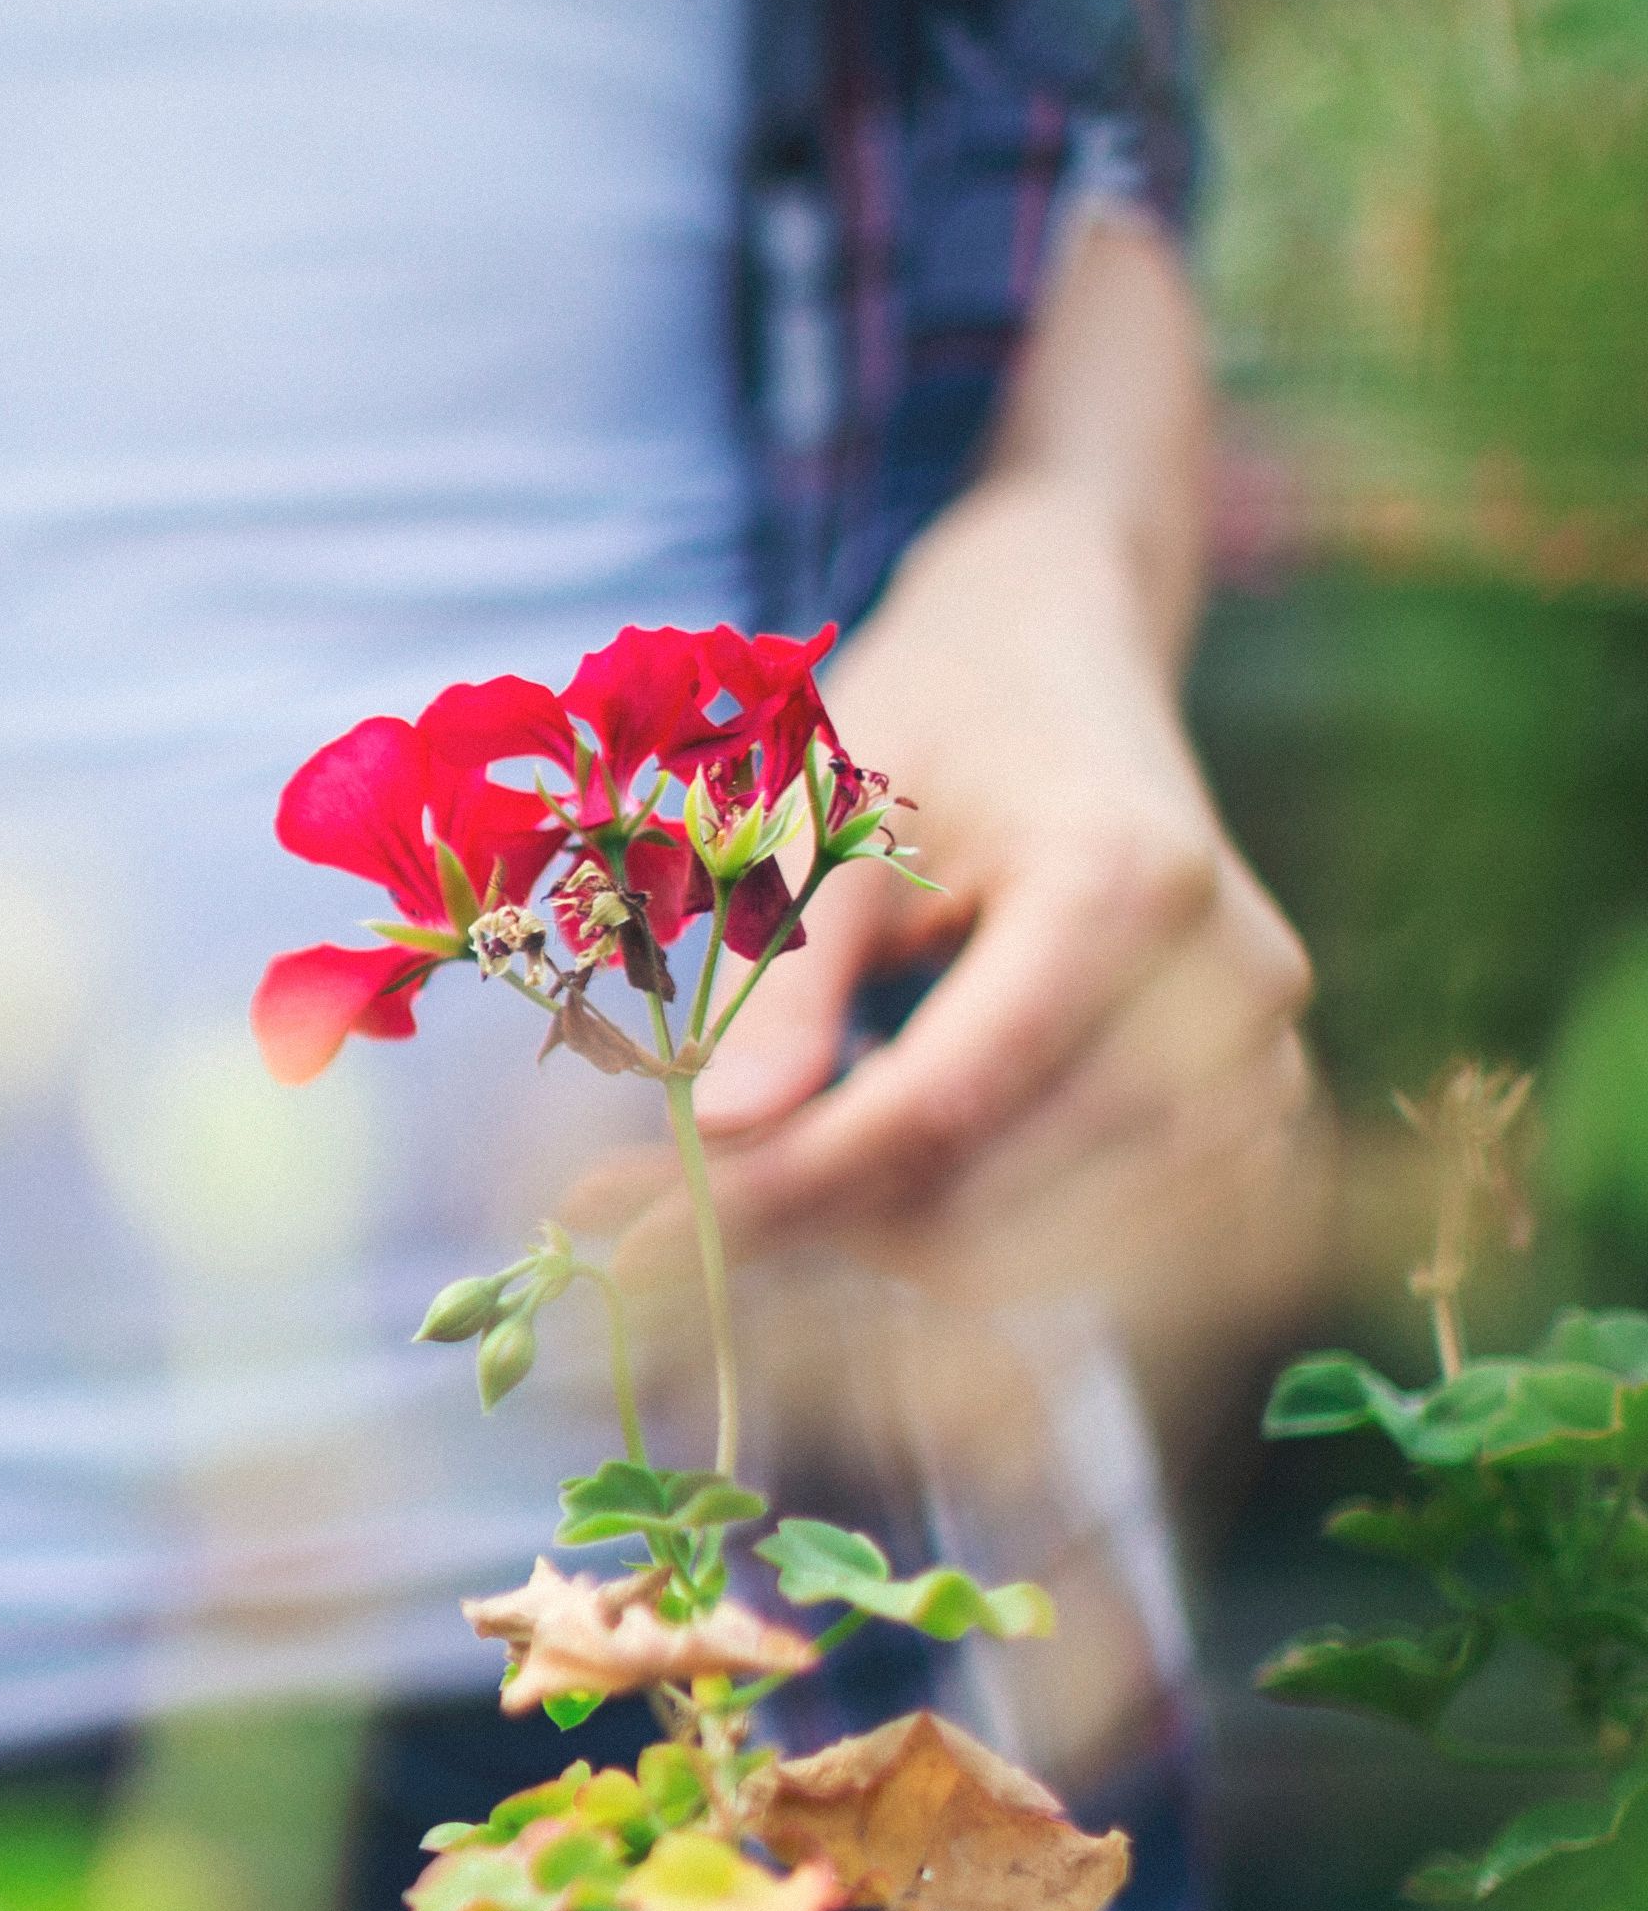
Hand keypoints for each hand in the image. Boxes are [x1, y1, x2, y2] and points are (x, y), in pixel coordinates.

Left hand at [689, 480, 1322, 1332]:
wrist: (1062, 661)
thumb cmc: (934, 720)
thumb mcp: (825, 816)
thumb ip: (784, 979)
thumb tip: (721, 1134)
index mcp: (1122, 882)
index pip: (946, 1098)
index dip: (791, 1182)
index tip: (644, 1236)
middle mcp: (1229, 981)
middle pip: (1002, 1195)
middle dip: (825, 1224)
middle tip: (678, 1209)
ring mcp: (1265, 1053)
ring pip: (1054, 1249)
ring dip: (899, 1245)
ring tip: (782, 1174)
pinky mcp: (1261, 1109)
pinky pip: (1120, 1245)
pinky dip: (988, 1242)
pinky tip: (890, 1183)